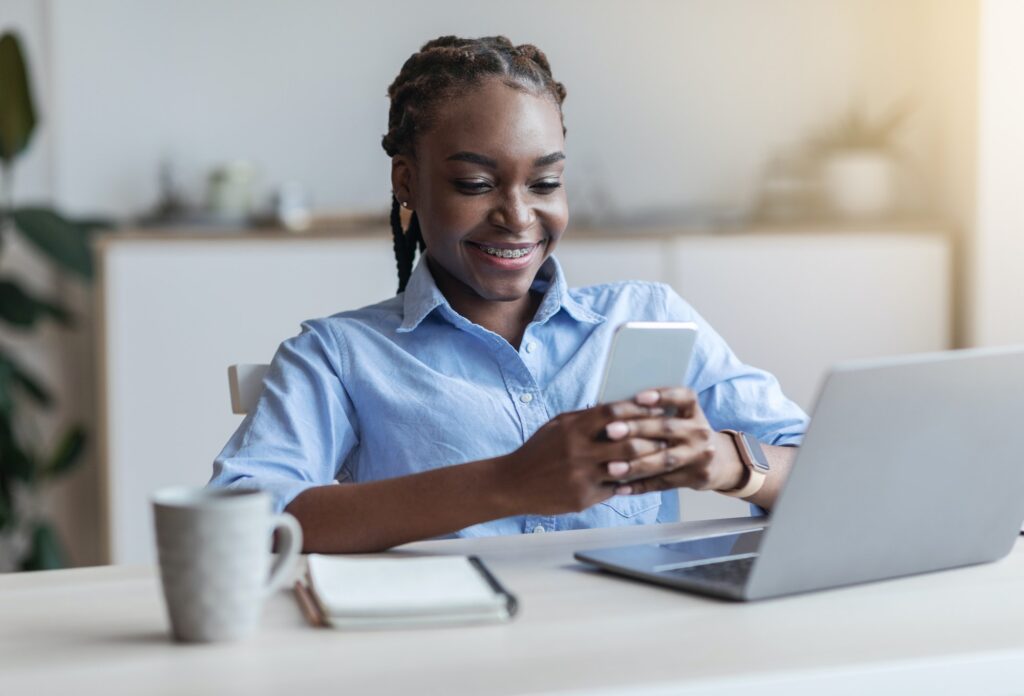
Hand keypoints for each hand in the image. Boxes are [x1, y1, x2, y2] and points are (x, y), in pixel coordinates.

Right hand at [499, 400, 666, 515]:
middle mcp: (578, 451)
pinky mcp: (583, 497)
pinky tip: (641, 478)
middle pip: (627, 441)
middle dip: (652, 439)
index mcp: (573, 428)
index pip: (613, 412)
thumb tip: (615, 406)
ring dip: (647, 463)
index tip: (655, 409)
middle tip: (667, 437)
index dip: (638, 409)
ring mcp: (582, 476)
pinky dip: (630, 483)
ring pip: (626, 468)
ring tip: (661, 458)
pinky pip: (615, 489)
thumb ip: (584, 416)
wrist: (514, 484)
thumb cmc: (538, 451)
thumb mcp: (557, 425)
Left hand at [602, 387, 744, 494]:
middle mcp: (699, 432)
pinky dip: (640, 486)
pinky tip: (619, 488)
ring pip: (665, 460)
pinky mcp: (694, 478)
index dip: (662, 396)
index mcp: (694, 412)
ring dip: (636, 465)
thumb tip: (615, 408)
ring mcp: (699, 456)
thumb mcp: (682, 417)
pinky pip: (663, 483)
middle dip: (637, 429)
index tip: (638, 397)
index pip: (683, 398)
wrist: (719, 461)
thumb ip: (657, 413)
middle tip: (610, 430)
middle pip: (667, 429)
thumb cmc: (686, 434)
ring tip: (611, 467)